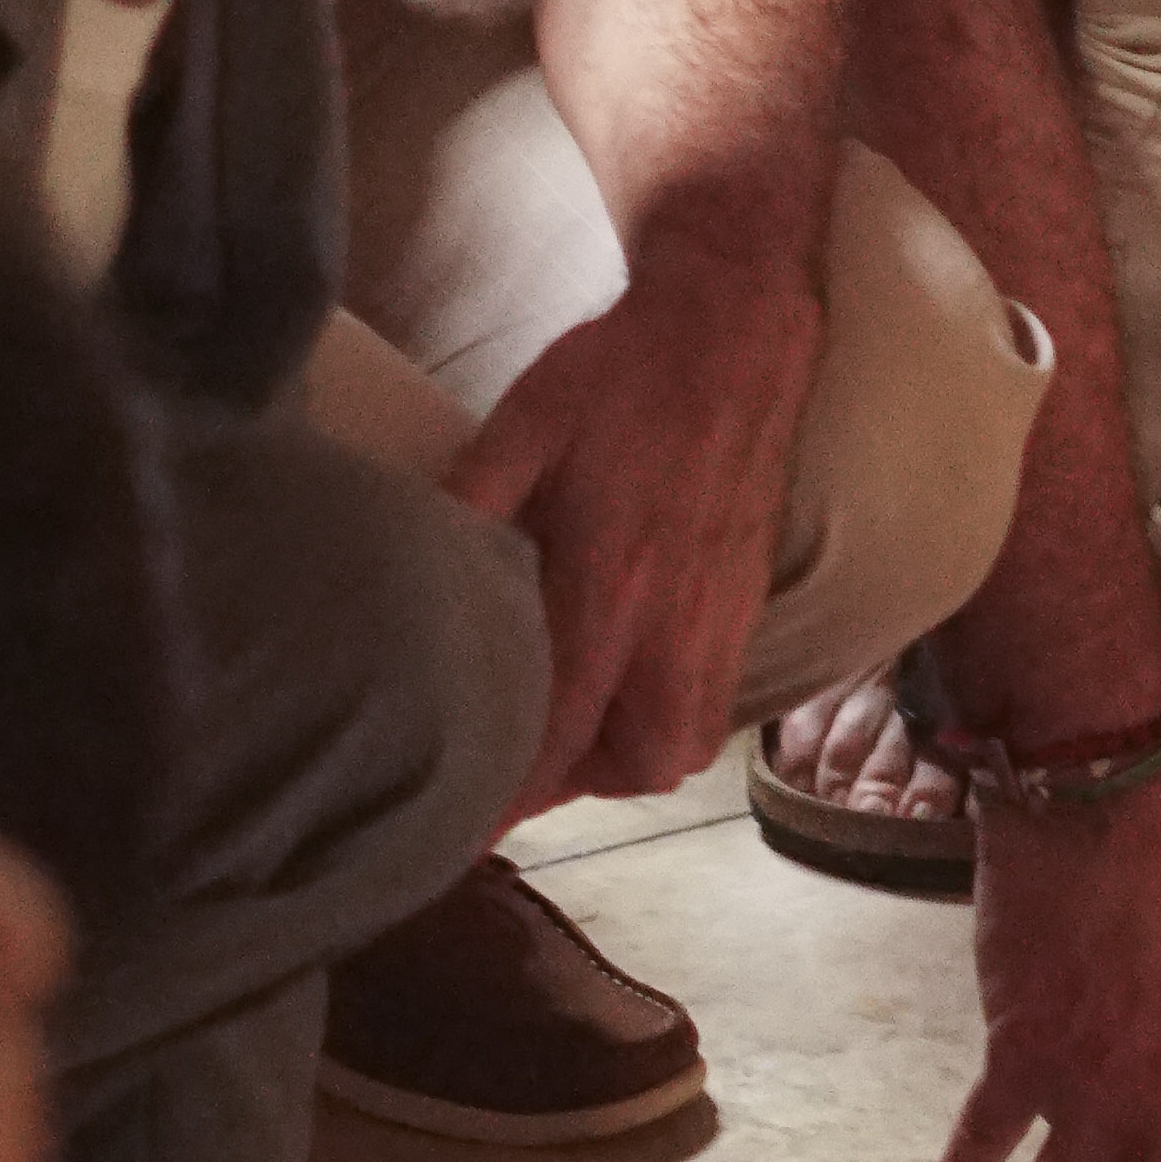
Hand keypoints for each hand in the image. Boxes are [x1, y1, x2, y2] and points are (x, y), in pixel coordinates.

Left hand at [452, 225, 824, 808]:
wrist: (734, 327)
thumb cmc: (620, 373)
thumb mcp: (520, 430)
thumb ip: (468, 510)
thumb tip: (414, 567)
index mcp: (608, 587)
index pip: (555, 729)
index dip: (506, 795)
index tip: (459, 834)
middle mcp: (673, 622)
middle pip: (636, 761)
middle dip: (576, 782)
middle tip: (521, 761)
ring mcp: (719, 615)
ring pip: (682, 741)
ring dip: (626, 755)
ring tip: (575, 726)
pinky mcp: (747, 599)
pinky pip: (711, 699)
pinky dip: (665, 715)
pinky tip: (626, 678)